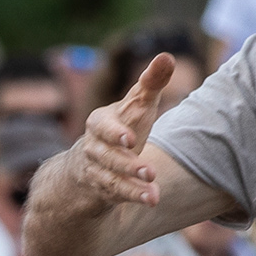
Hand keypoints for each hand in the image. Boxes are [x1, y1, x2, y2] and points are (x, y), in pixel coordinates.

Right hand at [64, 56, 188, 212]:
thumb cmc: (120, 127)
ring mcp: (96, 171)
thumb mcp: (135, 104)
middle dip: (127, 164)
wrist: (88, 164)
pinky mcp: (103, 190)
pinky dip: (133, 197)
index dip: (115, 133)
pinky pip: (115, 195)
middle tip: (148, 171)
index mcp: (100, 123)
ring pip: (110, 179)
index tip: (131, 139)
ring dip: (132, 187)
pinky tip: (152, 200)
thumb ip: (151, 82)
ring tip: (154, 195)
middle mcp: (94, 147)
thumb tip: (168, 56)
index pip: (103, 126)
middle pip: (107, 156)